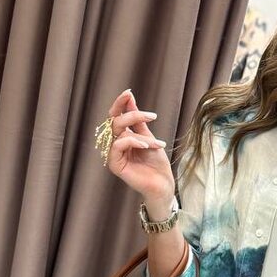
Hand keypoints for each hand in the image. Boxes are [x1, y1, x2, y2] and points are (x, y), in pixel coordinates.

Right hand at [102, 88, 174, 202]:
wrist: (163, 184)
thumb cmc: (156, 163)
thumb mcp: (148, 136)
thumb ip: (137, 120)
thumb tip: (130, 98)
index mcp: (122, 136)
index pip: (115, 116)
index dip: (120, 103)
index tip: (128, 93)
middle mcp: (115, 144)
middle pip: (115, 121)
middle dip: (133, 115)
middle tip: (152, 116)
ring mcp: (114, 155)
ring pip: (117, 132)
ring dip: (139, 134)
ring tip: (156, 143)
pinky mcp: (114, 165)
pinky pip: (117, 146)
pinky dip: (132, 142)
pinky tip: (146, 146)